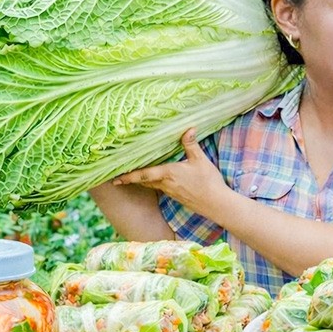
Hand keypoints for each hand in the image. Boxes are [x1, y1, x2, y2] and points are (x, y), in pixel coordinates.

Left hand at [113, 130, 229, 217]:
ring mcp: (170, 192)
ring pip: (151, 185)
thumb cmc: (209, 182)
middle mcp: (166, 184)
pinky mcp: (176, 196)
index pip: (144, 174)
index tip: (115, 178)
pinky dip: (153, 183)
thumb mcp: (200, 160)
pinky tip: (155, 179)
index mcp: (169, 173)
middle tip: (117, 177)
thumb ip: (191, 145)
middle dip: (130, 179)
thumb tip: (188, 128)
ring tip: (131, 176)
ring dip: (141, 180)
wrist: (217, 204)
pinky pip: (160, 188)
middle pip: (143, 181)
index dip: (129, 176)